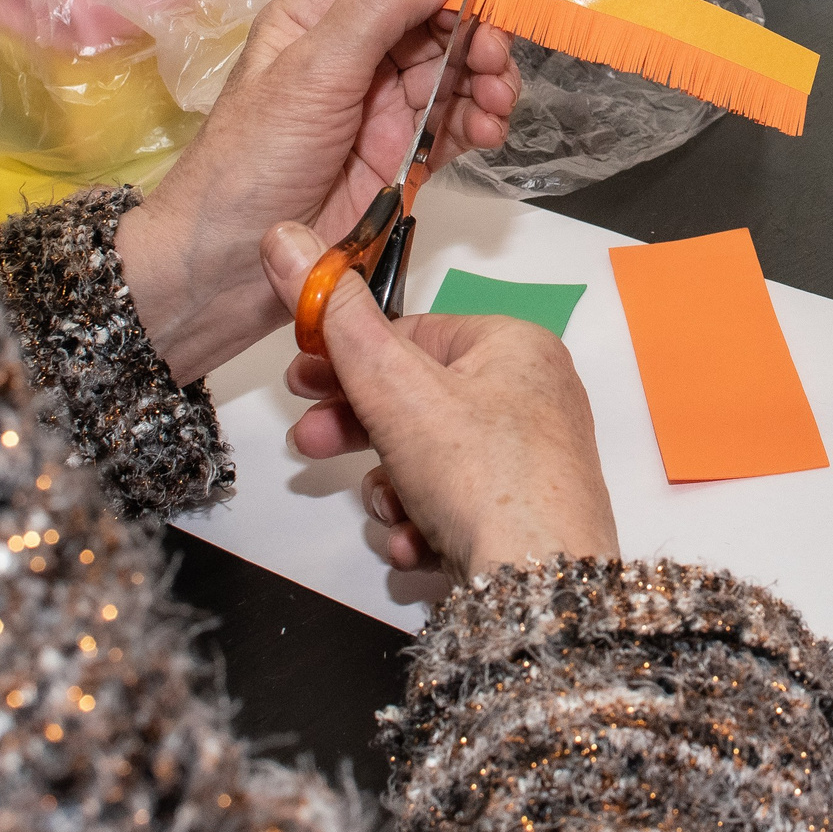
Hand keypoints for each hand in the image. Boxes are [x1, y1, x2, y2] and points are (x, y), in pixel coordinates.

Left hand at [114, 0, 518, 380]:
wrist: (230, 267)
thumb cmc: (252, 161)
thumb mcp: (311, 71)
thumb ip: (376, 11)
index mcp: (317, 17)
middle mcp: (352, 55)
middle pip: (434, 21)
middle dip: (474, 33)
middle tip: (494, 57)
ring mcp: (379, 107)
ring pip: (453, 73)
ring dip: (485, 80)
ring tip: (496, 102)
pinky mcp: (400, 155)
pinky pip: (454, 126)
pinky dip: (479, 123)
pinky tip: (487, 131)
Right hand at [262, 220, 620, 577]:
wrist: (540, 588)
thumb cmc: (487, 479)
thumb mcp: (394, 385)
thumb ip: (336, 319)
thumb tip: (292, 243)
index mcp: (515, 348)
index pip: (413, 334)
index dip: (347, 357)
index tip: (301, 379)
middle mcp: (532, 398)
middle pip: (415, 401)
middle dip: (357, 431)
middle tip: (311, 444)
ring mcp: (531, 463)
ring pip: (425, 462)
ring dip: (391, 490)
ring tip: (393, 511)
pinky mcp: (522, 518)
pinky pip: (450, 508)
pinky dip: (423, 527)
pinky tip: (419, 545)